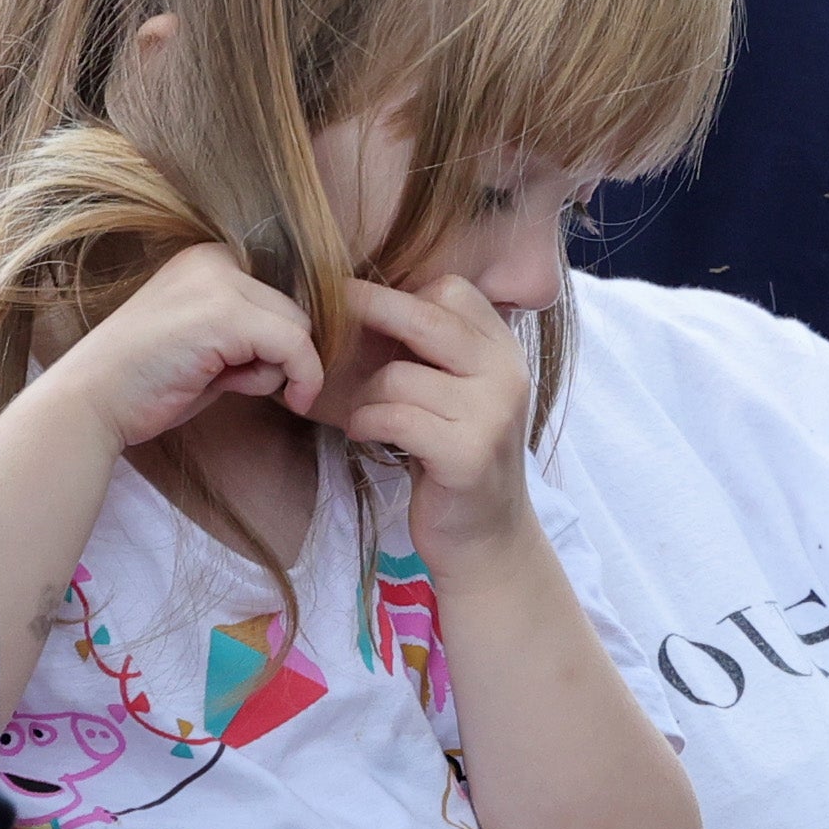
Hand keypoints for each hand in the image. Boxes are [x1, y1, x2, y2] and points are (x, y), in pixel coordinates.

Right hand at [29, 243, 321, 453]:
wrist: (90, 402)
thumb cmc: (146, 382)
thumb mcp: (205, 340)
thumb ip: (250, 329)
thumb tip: (310, 338)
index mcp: (208, 259)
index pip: (277, 295)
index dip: (275, 341)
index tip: (251, 371)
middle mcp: (215, 259)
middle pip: (293, 310)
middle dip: (276, 356)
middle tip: (230, 380)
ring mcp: (220, 283)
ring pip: (299, 328)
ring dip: (277, 368)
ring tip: (226, 382)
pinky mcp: (227, 315)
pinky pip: (295, 346)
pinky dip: (300, 378)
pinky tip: (271, 396)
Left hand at [324, 272, 540, 553]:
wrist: (486, 537)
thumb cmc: (453, 458)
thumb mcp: (457, 394)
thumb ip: (431, 351)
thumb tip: (357, 297)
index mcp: (503, 351)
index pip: (451, 291)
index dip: (400, 292)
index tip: (359, 301)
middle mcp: (506, 374)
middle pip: (425, 316)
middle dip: (366, 309)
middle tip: (322, 315)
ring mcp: (491, 415)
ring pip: (398, 376)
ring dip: (364, 396)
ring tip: (365, 415)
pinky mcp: (466, 455)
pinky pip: (394, 418)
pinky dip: (366, 423)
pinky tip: (366, 435)